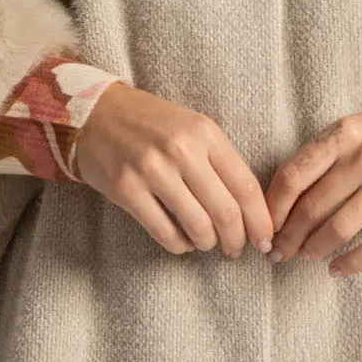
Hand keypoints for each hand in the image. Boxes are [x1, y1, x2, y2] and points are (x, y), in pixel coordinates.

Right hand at [74, 82, 274, 258]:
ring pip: (198, 226)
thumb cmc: (152, 124)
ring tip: (208, 243)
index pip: (245, 185)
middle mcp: (181, 150)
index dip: (260, 219)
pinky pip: (165, 233)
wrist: (96, 112)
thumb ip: (220, 161)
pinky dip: (180, 245)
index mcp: (205, 132)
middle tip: (237, 249)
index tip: (265, 238)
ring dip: (208, 243)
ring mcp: (152, 170)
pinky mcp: (127, 190)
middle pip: (225, 211)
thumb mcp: (192, 128)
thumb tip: (250, 209)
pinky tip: (183, 242)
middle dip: (237, 239)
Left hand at [263, 99, 361, 275]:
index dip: (273, 207)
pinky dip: (352, 262)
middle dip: (289, 235)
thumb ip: (322, 157)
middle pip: (313, 206)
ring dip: (315, 248)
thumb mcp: (353, 130)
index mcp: (343, 134)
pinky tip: (337, 269)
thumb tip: (282, 201)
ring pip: (339, 228)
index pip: (294, 175)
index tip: (264, 225)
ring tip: (305, 255)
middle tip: (278, 251)